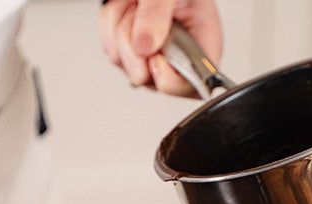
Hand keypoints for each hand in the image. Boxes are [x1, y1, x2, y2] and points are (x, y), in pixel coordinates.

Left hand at [99, 0, 221, 95]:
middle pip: (147, 78)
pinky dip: (111, 25)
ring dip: (122, 28)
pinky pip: (110, 50)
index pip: (190, 87)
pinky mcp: (130, 53)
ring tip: (138, 6)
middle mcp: (177, 54)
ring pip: (124, 64)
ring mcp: (151, 56)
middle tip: (143, 15)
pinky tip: (128, 10)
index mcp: (200, 43)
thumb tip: (145, 47)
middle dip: (135, 45)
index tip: (155, 55)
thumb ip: (157, 14)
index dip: (167, 79)